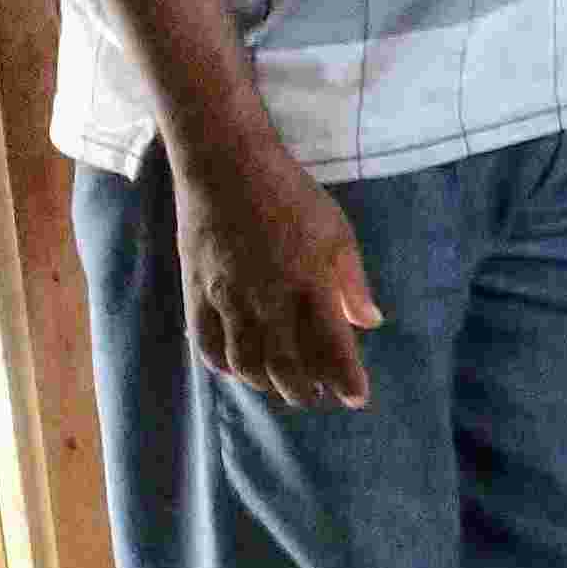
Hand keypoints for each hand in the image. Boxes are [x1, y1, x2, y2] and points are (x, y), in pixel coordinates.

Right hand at [171, 143, 385, 409]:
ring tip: (284, 388)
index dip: (345, 378)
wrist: (226, 169)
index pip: (332, 346)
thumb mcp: (337, 232)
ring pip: (246, 363)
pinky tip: (239, 370)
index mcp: (309, 284)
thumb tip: (370, 321)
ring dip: (267, 384)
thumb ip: (352, 282)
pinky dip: (225, 366)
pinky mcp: (197, 293)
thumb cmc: (291, 196)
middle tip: (319, 396)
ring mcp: (227, 300)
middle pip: (286, 365)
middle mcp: (267, 300)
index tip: (356, 398)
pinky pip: (207, 345)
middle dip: (306, 388)